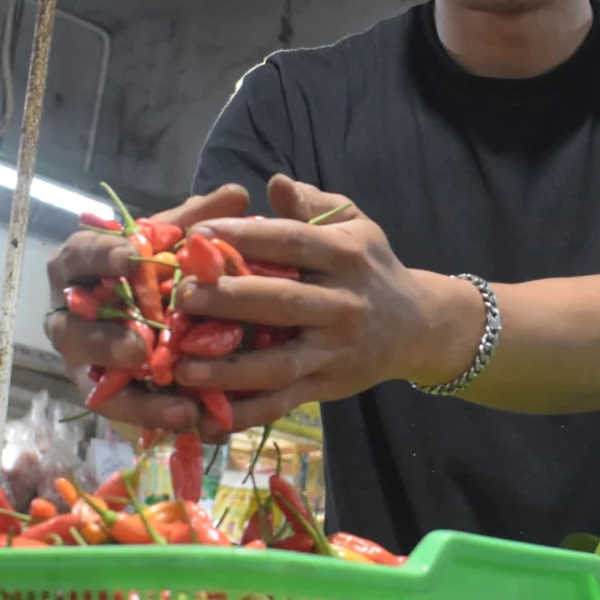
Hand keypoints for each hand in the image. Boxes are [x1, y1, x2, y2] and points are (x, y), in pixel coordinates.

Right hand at [42, 183, 249, 432]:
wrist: (159, 313)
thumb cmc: (159, 268)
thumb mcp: (176, 243)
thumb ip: (199, 222)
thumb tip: (237, 193)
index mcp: (81, 264)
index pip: (80, 255)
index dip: (103, 256)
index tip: (133, 257)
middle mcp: (70, 311)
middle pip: (72, 326)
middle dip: (104, 337)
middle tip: (140, 345)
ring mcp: (81, 355)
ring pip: (91, 373)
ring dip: (129, 388)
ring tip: (168, 390)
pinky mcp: (102, 390)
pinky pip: (118, 406)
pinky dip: (150, 412)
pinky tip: (187, 415)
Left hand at [172, 175, 482, 428]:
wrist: (419, 326)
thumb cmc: (372, 267)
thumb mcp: (356, 225)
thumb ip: (314, 205)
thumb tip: (275, 184)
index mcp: (347, 256)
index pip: (291, 242)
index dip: (243, 237)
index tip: (197, 233)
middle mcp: (344, 304)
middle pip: (280, 302)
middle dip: (227, 300)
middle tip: (181, 296)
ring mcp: (335, 350)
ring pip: (278, 362)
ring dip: (229, 368)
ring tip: (183, 365)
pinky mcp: (328, 386)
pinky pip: (282, 402)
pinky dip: (245, 412)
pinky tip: (207, 415)